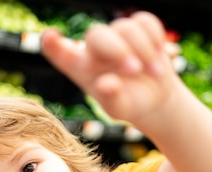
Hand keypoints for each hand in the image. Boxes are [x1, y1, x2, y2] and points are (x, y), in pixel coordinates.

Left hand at [40, 11, 179, 125]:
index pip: (59, 53)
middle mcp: (95, 50)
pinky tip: (161, 55)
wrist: (153, 98)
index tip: (50, 36)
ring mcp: (116, 37)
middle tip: (134, 71)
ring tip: (155, 74)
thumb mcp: (118, 108)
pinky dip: (155, 37)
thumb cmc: (129, 104)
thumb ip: (110, 98)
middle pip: (98, 35)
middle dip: (118, 50)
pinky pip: (144, 21)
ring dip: (144, 50)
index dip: (53, 44)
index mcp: (81, 69)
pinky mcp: (137, 29)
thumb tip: (106, 83)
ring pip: (125, 28)